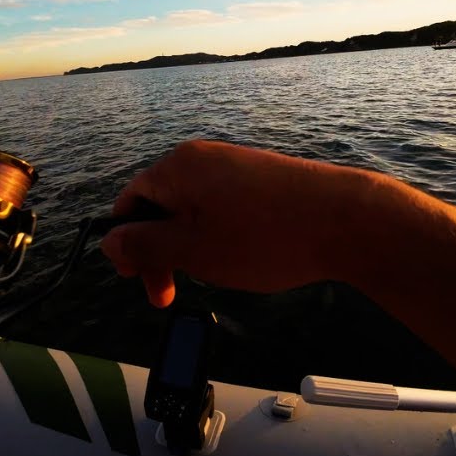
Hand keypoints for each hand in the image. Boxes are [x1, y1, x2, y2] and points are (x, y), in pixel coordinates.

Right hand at [101, 139, 398, 306]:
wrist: (347, 221)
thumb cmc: (265, 238)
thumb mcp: (193, 250)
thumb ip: (145, 244)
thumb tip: (109, 240)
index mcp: (178, 167)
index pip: (130, 203)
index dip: (128, 245)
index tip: (140, 281)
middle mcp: (203, 158)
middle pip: (159, 206)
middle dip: (158, 253)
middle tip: (168, 298)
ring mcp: (234, 165)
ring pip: (191, 210)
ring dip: (189, 247)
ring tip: (212, 276)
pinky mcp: (261, 178)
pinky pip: (220, 207)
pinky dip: (217, 236)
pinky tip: (238, 259)